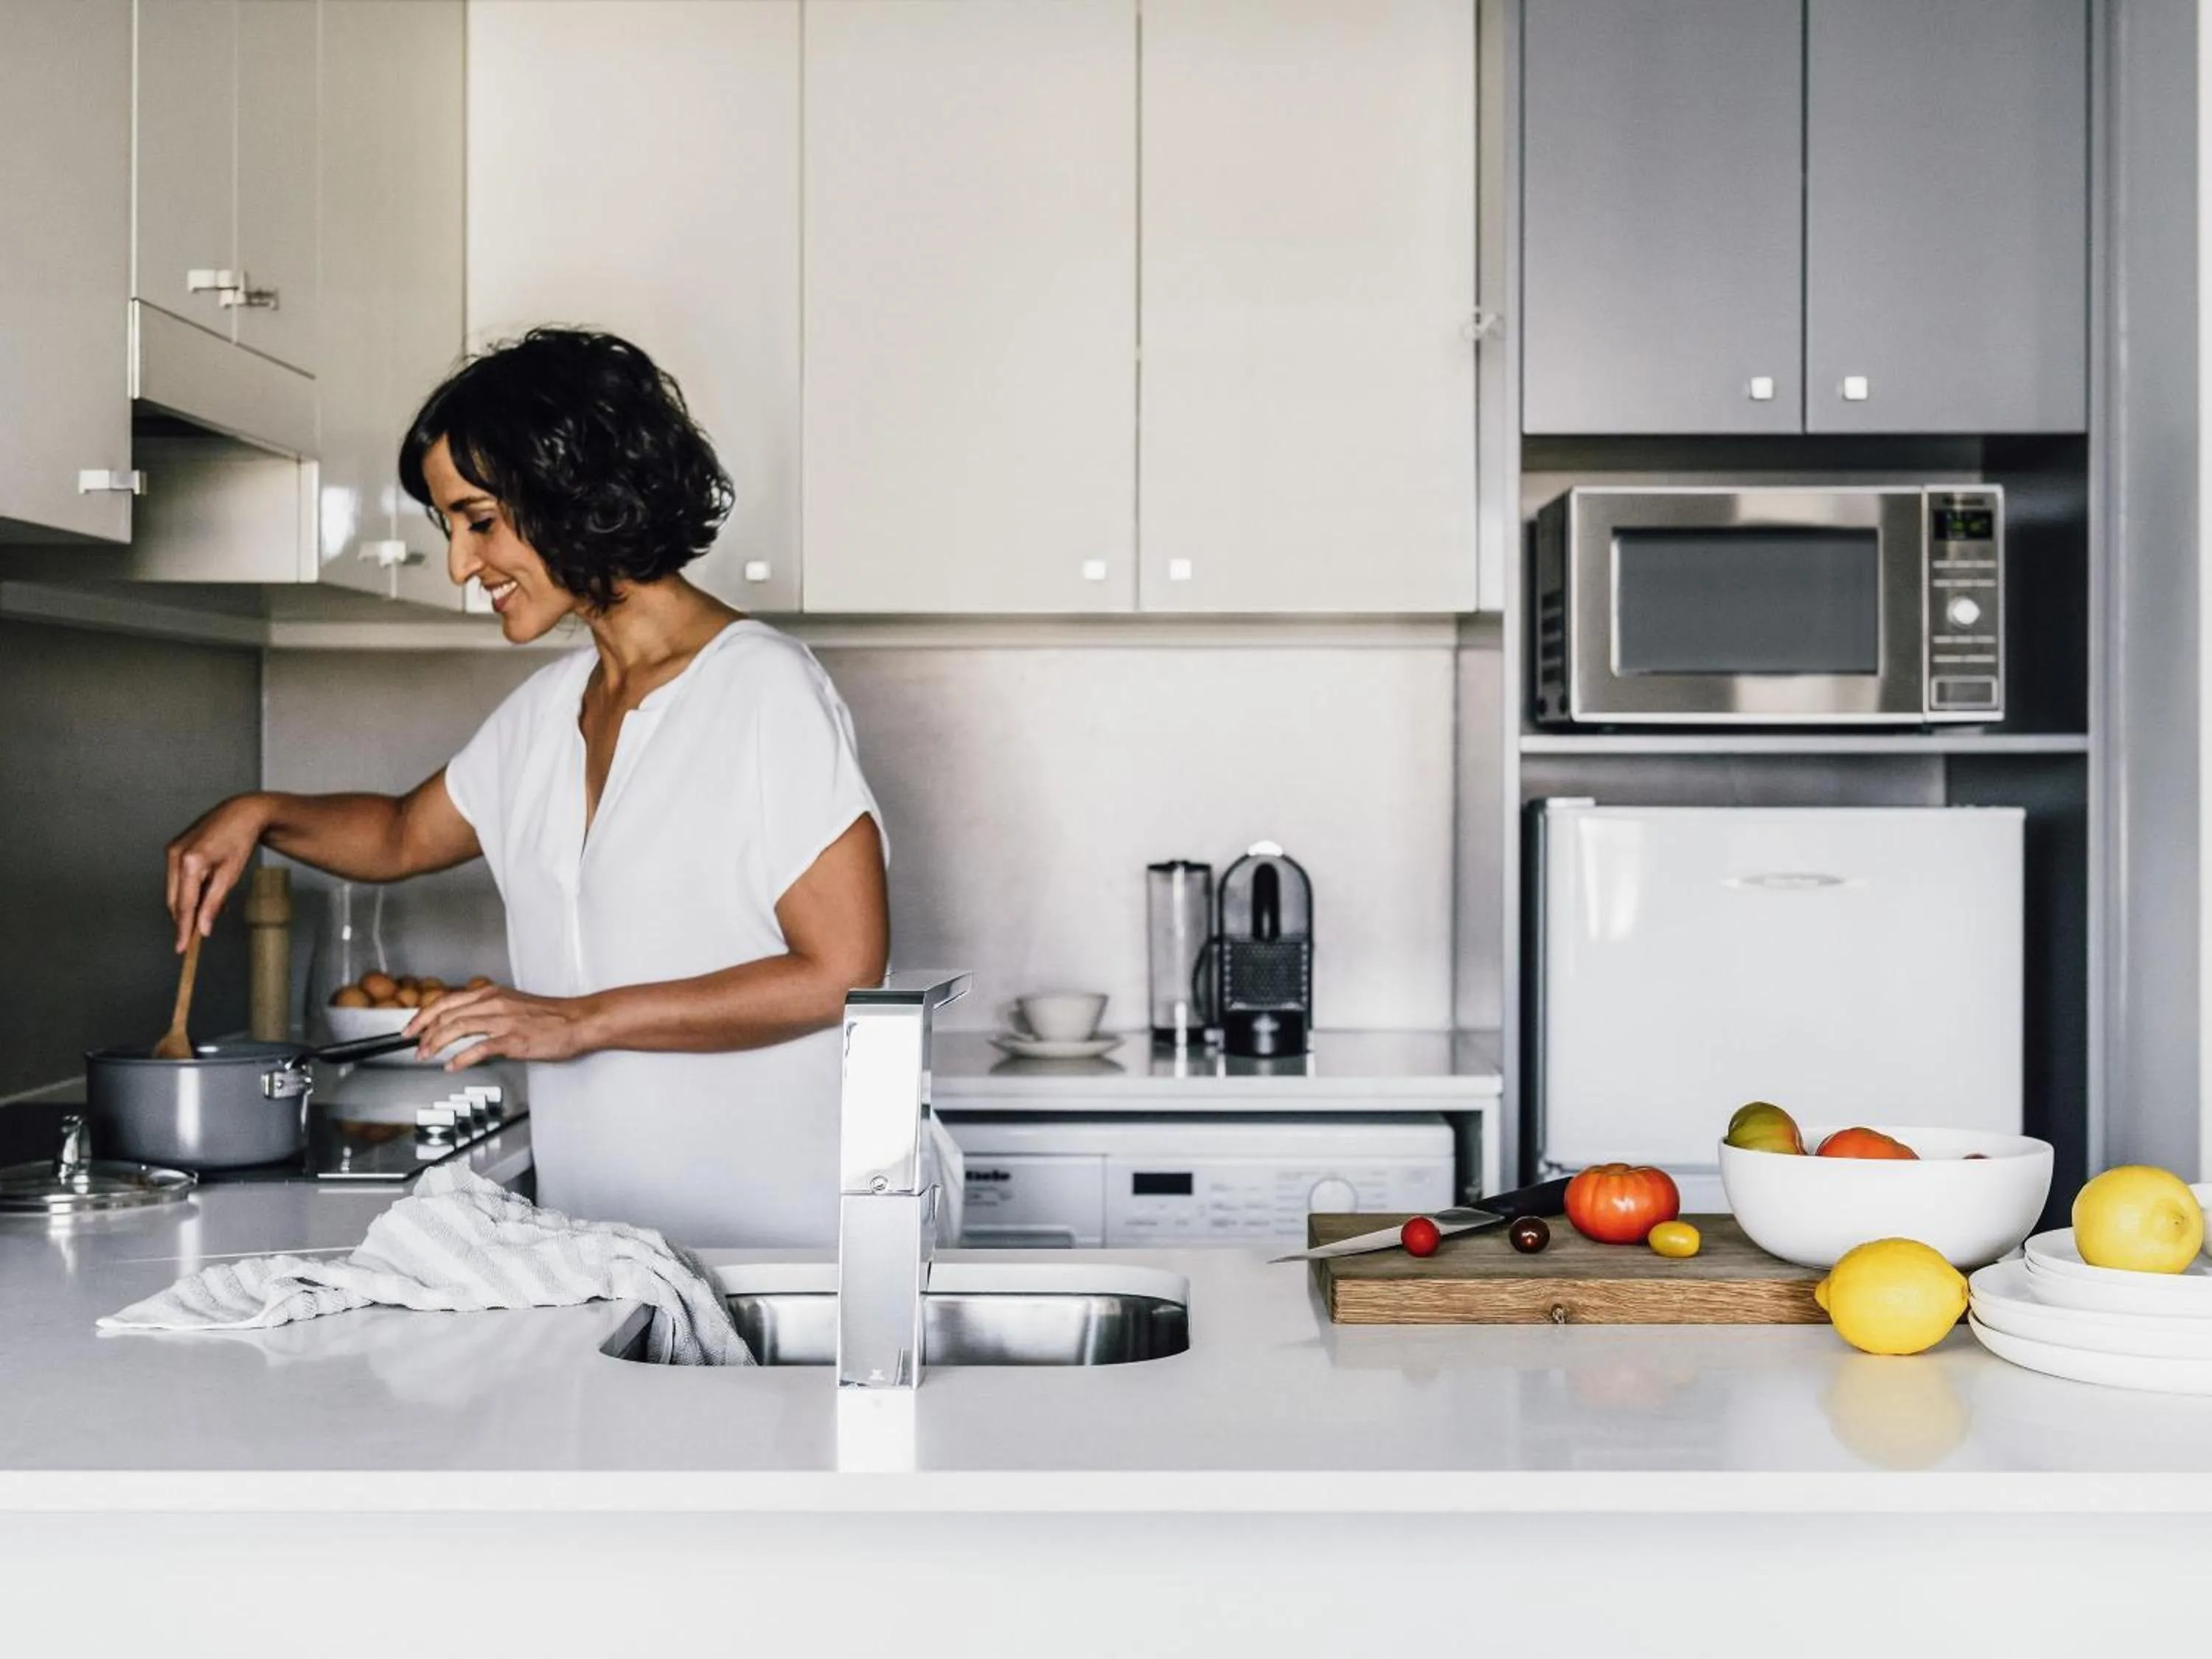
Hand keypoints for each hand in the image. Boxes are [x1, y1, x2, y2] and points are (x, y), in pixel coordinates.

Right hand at [165, 794, 273, 952]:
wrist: (241, 812)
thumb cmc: (240, 841)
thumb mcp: (231, 875)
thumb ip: (214, 903)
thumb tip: (203, 928)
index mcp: (191, 862)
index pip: (185, 905)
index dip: (183, 929)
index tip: (182, 948)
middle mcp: (175, 855)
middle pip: (175, 900)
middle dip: (184, 919)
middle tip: (196, 936)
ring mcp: (172, 850)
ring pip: (174, 890)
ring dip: (187, 904)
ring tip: (207, 910)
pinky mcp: (174, 848)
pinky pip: (177, 878)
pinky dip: (188, 889)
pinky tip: (204, 893)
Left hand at [405, 982, 596, 1069]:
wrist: (579, 1021)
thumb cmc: (551, 1016)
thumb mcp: (514, 1004)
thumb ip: (489, 1011)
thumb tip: (466, 1024)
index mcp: (492, 993)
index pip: (447, 1000)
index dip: (423, 1015)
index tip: (411, 1028)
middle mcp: (494, 1003)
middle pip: (446, 1014)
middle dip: (424, 1032)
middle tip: (414, 1047)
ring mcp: (503, 1021)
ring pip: (457, 1028)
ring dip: (436, 1044)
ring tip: (426, 1056)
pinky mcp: (514, 1039)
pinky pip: (479, 1048)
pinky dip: (460, 1057)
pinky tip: (451, 1066)